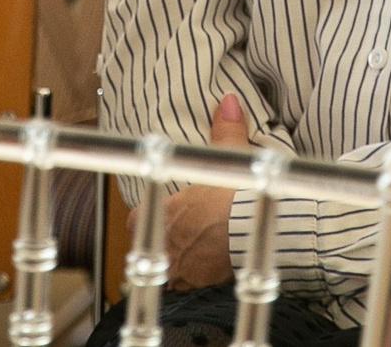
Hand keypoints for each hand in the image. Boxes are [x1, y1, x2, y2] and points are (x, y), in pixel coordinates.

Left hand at [162, 94, 247, 288]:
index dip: (145, 216)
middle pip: (152, 251)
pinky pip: (196, 290)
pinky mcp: (205, 290)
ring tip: (199, 258)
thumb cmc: (236, 199)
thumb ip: (225, 132)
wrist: (254, 235)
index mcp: (166, 215)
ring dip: (182, 266)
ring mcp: (185, 273)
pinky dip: (203, 283)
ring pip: (171, 274)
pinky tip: (216, 277)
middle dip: (164, 244)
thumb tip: (228, 101)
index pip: (136, 220)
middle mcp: (169, 246)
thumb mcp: (228, 160)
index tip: (159, 211)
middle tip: (181, 237)